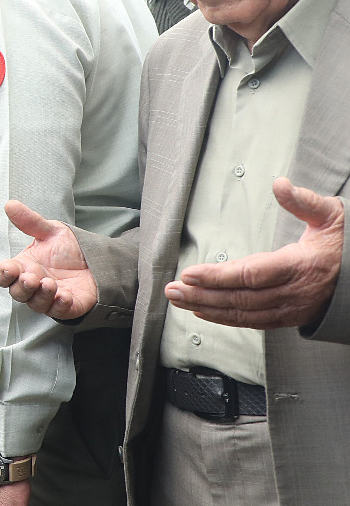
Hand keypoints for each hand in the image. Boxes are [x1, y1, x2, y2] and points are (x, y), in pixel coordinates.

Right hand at [0, 200, 99, 320]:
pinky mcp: (67, 306)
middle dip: (22, 287)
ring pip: (36, 304)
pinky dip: (59, 306)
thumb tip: (10, 204)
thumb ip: (30, 221)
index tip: (9, 268)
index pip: (5, 275)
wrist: (98, 259)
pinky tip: (63, 295)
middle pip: (18, 293)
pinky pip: (59, 312)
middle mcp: (33, 284)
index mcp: (24, 267)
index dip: (4, 274)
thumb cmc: (69, 249)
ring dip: (40, 296)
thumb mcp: (50, 231)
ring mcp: (49, 297)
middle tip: (31, 277)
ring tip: (49, 284)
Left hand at [166, 178, 343, 328]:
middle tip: (172, 288)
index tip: (190, 272)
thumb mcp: (330, 216)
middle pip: (239, 297)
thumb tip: (280, 184)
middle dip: (202, 294)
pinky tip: (202, 310)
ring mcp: (289, 308)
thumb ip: (304, 201)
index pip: (251, 274)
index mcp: (299, 266)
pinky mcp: (286, 317)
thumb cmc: (344, 245)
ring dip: (206, 307)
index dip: (218, 276)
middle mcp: (292, 292)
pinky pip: (250, 321)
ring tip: (178, 299)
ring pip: (241, 313)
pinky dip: (223, 318)